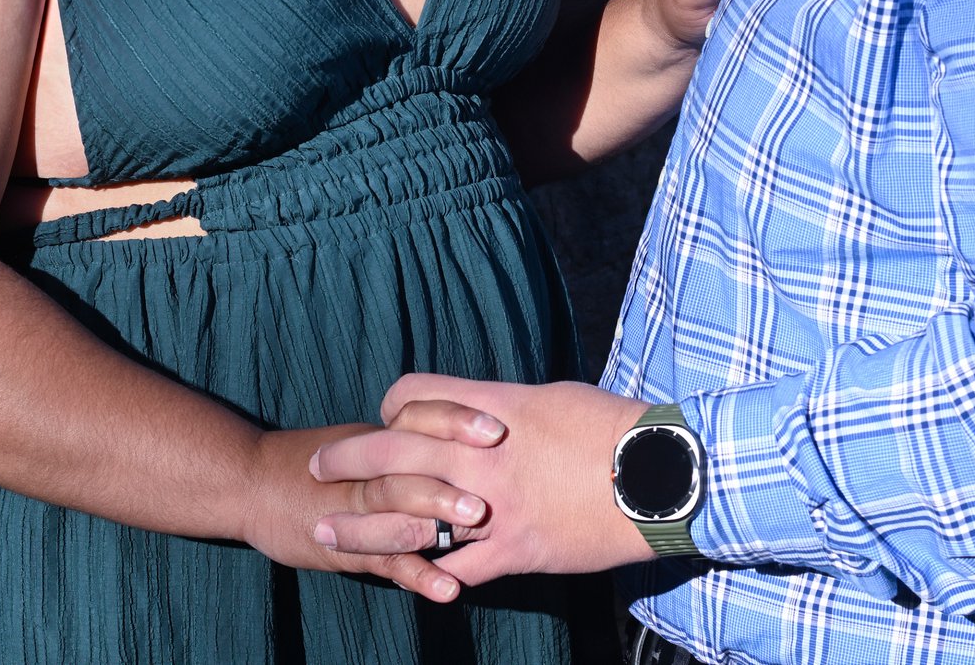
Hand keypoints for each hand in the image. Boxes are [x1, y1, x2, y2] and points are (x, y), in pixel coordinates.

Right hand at [235, 401, 505, 601]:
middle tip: (493, 477)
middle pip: (411, 463)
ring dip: (437, 516)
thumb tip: (463, 437)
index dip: (455, 420)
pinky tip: (448, 589)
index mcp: (375, 439)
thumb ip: (404, 439)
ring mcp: (355, 510)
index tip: (496, 427)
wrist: (248, 482)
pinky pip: (385, 562)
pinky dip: (418, 576)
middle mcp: (367, 470)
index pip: (418, 418)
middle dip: (452, 471)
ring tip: (477, 522)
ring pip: (397, 510)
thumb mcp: (357, 439)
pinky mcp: (345, 548)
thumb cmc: (310, 460)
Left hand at [309, 376, 656, 585]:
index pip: (412, 396)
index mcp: (489, 407)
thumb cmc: (613, 426)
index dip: (392, 408)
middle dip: (345, 460)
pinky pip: (454, 568)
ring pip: (405, 518)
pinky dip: (431, 575)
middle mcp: (479, 455)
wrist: (657, 475)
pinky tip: (413, 580)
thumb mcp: (551, 396)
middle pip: (388, 451)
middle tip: (317, 469)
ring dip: (361, 528)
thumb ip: (505, 405)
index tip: (386, 422)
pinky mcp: (513, 550)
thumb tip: (482, 410)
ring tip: (328, 533)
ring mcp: (492, 506)